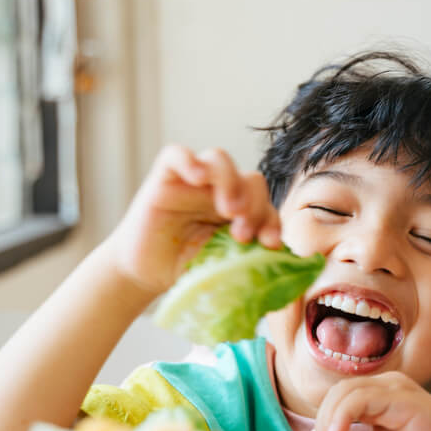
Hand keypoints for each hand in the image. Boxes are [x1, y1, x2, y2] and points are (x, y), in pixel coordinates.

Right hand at [106, 145, 281, 295]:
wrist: (143, 274)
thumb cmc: (184, 270)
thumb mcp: (223, 268)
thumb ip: (250, 262)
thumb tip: (287, 269)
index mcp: (240, 211)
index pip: (265, 204)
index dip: (272, 220)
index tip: (269, 243)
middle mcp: (219, 191)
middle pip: (250, 179)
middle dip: (255, 205)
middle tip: (243, 234)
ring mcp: (192, 182)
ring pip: (220, 159)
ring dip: (230, 182)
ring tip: (229, 210)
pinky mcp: (164, 178)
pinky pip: (176, 155)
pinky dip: (189, 160)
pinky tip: (197, 177)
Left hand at [307, 372, 430, 430]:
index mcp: (376, 396)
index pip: (337, 398)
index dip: (323, 422)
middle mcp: (384, 386)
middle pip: (337, 392)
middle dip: (323, 421)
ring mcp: (394, 387)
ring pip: (345, 391)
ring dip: (330, 420)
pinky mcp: (402, 397)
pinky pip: (361, 398)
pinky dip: (342, 416)